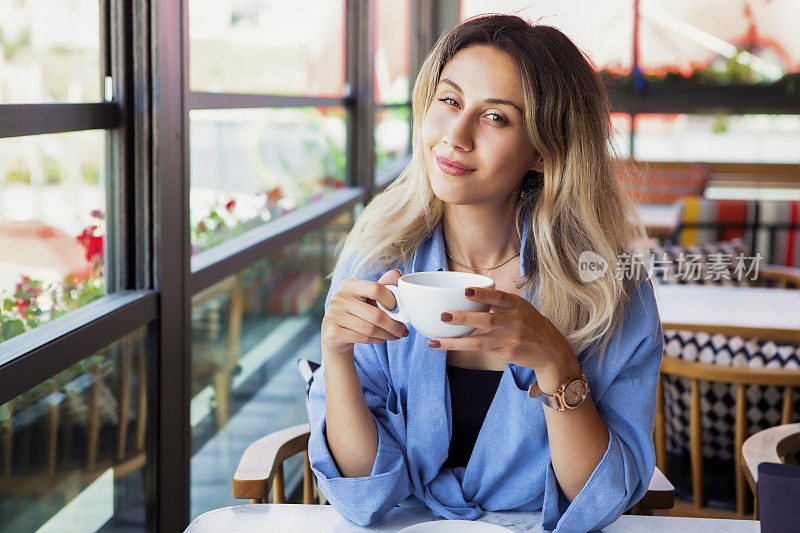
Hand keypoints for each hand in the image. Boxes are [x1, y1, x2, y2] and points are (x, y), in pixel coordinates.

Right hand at [321, 269, 409, 358]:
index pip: (376, 289)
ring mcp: (334, 316)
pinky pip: (363, 338)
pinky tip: (382, 338)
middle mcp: (339, 298)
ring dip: (388, 335)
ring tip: (396, 335)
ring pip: (370, 329)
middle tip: (403, 331)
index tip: (397, 309)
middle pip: (375, 315)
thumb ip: (383, 286)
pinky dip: (377, 340)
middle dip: (394, 325)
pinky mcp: (333, 333)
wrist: (334, 331)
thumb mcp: (368, 297)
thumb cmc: (356, 310)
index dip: (391, 301)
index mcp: (349, 285)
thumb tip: (397, 273)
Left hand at [427, 286, 576, 377]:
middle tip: (443, 315)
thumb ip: (500, 302)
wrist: (550, 351)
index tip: (466, 291)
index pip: (499, 297)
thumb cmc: (530, 324)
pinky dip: (463, 347)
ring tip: (435, 341)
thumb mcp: (521, 308)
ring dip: (455, 342)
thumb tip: (470, 293)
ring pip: (479, 341)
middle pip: (487, 320)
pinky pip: (481, 350)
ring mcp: (510, 339)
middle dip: (464, 318)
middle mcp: (515, 321)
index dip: (483, 294)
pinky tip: (446, 346)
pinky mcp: (506, 353)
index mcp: (518, 305)